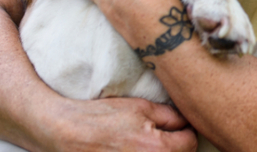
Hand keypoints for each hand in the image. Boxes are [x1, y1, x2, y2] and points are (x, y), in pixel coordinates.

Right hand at [55, 97, 197, 151]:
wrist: (65, 133)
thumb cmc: (102, 118)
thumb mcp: (141, 107)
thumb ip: (171, 116)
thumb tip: (187, 121)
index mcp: (158, 148)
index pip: (190, 142)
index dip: (186, 130)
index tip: (177, 125)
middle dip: (176, 146)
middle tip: (164, 134)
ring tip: (144, 142)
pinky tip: (135, 149)